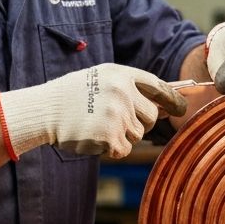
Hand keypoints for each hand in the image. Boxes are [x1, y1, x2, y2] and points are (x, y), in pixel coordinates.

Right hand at [0, 64, 186, 159]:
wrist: (43, 111)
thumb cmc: (71, 97)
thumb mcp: (100, 80)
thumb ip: (129, 88)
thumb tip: (163, 106)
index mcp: (121, 74)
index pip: (158, 86)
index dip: (173, 99)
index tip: (181, 108)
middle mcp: (123, 91)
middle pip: (151, 116)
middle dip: (138, 122)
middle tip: (112, 120)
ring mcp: (118, 113)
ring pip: (138, 134)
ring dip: (122, 136)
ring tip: (97, 125)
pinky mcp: (111, 135)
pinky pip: (125, 149)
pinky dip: (112, 149)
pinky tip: (94, 138)